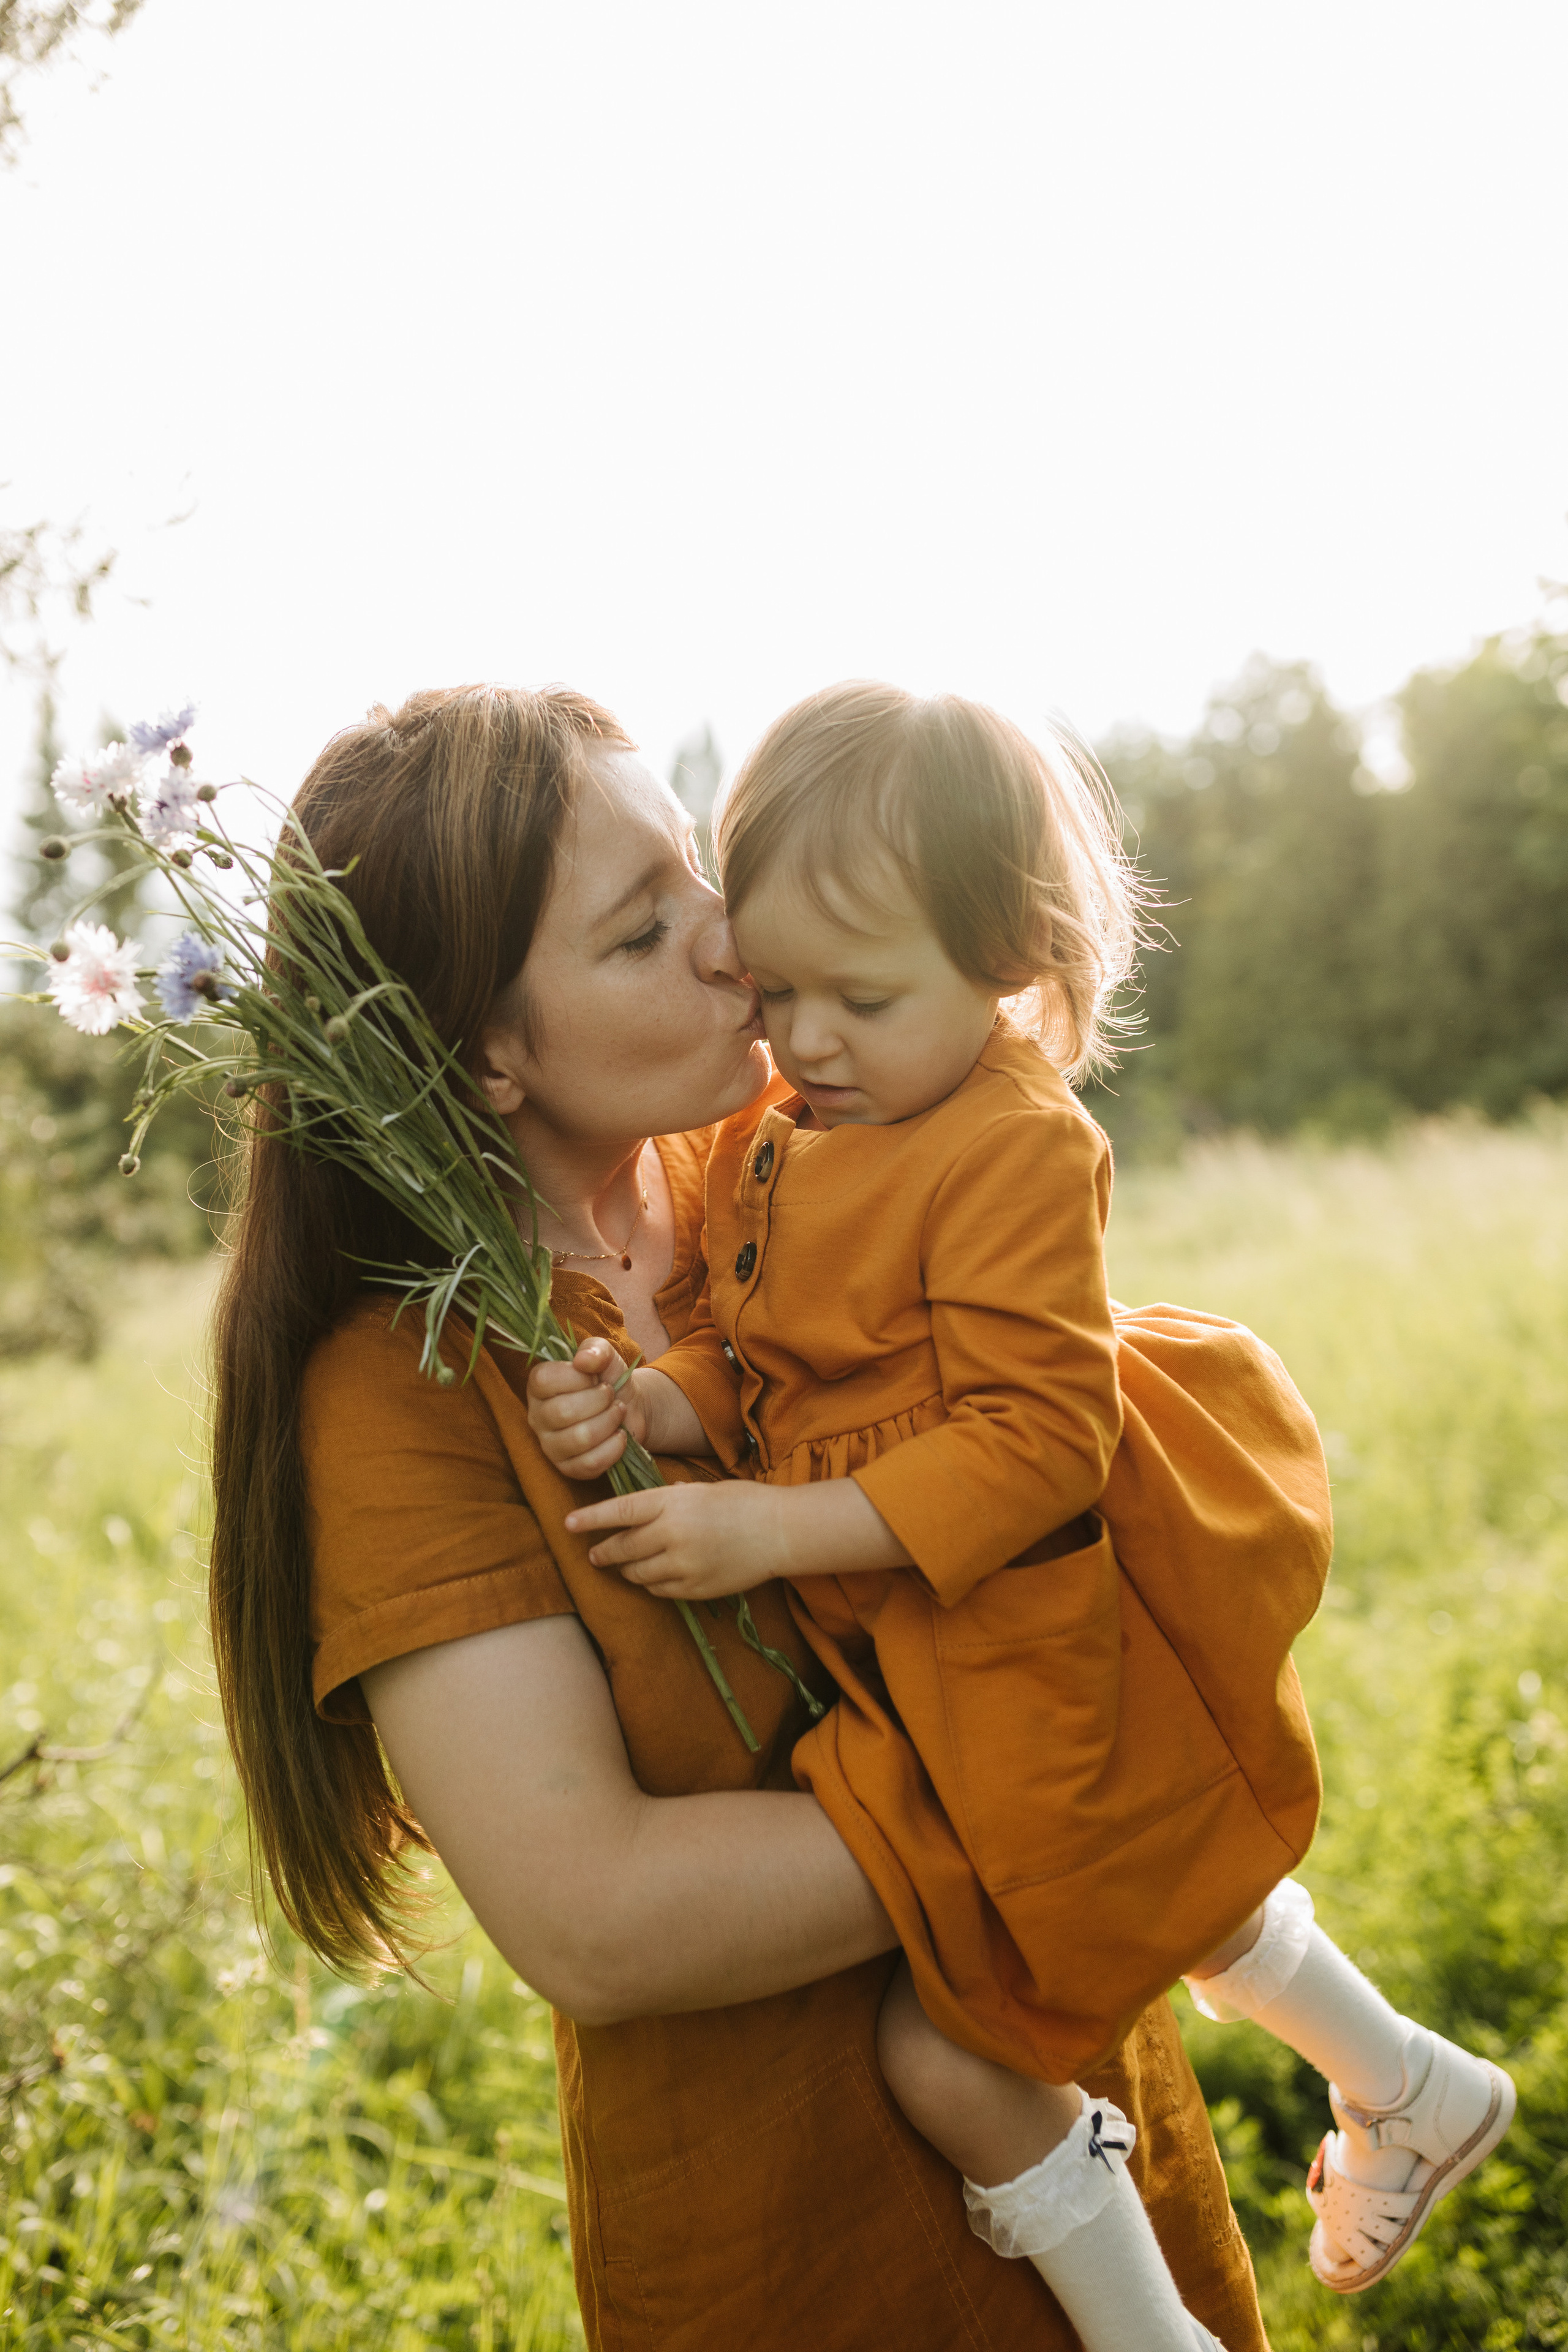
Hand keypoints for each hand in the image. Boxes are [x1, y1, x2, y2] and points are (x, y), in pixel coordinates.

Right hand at [527, 1336, 644, 1479]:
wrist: (628, 1408)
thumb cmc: (607, 1379)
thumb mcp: (604, 1355)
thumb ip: (595, 1349)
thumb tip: (583, 1360)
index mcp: (538, 1386)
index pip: (544, 1380)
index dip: (576, 1377)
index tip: (594, 1376)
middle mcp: (537, 1416)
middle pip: (563, 1412)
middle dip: (599, 1400)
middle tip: (611, 1395)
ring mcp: (550, 1445)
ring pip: (579, 1438)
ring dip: (609, 1421)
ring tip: (617, 1412)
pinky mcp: (568, 1468)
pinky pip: (589, 1463)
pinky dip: (613, 1448)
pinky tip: (620, 1436)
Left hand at [564, 1478, 786, 1599]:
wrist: (779, 1531)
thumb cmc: (741, 1502)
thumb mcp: (698, 1490)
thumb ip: (665, 1502)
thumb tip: (636, 1513)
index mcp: (672, 1502)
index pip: (619, 1511)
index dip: (590, 1518)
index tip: (568, 1523)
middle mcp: (672, 1534)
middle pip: (622, 1547)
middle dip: (603, 1552)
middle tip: (594, 1553)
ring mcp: (682, 1565)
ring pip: (636, 1573)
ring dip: (627, 1569)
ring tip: (626, 1565)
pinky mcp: (694, 1588)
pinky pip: (658, 1590)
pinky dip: (651, 1583)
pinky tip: (656, 1575)